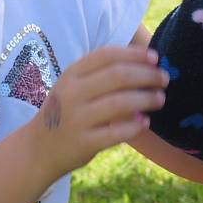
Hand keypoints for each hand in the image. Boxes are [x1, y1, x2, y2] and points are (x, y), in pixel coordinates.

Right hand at [32, 46, 167, 177]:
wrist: (38, 149)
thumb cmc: (67, 111)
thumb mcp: (74, 86)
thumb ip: (102, 74)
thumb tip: (147, 62)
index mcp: (72, 74)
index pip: (107, 55)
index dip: (134, 54)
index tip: (155, 57)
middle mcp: (72, 93)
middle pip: (117, 76)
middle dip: (146, 75)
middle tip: (164, 79)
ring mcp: (76, 119)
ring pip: (120, 103)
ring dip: (146, 99)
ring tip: (160, 99)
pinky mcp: (83, 143)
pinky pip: (116, 132)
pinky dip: (135, 126)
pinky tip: (145, 122)